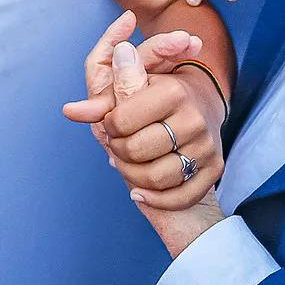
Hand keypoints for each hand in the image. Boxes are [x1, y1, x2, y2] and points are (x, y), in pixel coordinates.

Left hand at [62, 11, 226, 255]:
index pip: (121, 121)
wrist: (202, 101)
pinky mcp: (214, 169)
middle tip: (118, 143)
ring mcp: (206, 147)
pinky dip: (154, 198)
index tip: (113, 121)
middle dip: (118, 150)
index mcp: (174, 92)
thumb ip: (101, 100)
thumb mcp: (132, 86)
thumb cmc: (157, 93)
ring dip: (132, 176)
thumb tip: (70, 110)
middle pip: (137, 152)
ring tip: (127, 164)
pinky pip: (180, 197)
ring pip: (156, 179)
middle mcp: (194, 120)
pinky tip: (139, 191)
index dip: (109, 125)